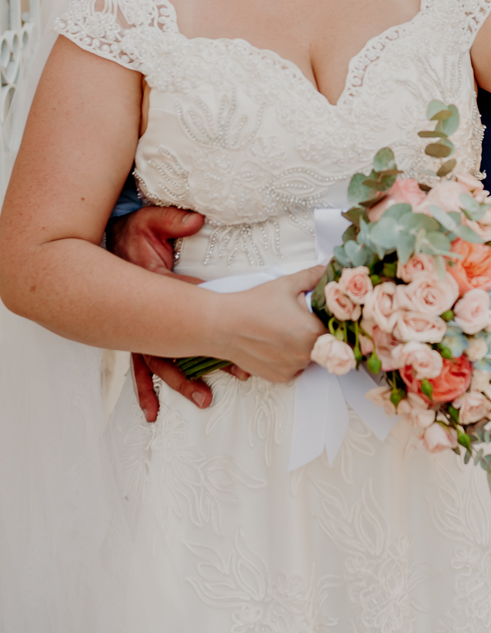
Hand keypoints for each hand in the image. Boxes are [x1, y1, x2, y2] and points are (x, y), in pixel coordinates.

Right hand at [108, 206, 251, 420]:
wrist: (108, 245)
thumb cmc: (131, 235)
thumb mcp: (148, 223)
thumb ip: (172, 221)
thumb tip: (196, 220)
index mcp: (158, 287)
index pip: (192, 303)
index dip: (218, 319)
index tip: (241, 336)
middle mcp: (149, 313)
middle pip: (181, 342)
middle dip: (208, 359)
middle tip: (238, 372)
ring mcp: (142, 327)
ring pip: (163, 361)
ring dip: (182, 381)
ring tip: (204, 399)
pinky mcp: (139, 333)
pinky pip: (142, 365)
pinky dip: (145, 389)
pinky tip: (152, 412)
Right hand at [210, 266, 326, 384]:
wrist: (223, 325)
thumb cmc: (254, 304)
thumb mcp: (287, 284)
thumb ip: (314, 276)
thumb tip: (329, 268)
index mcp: (312, 332)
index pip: (335, 329)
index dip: (330, 320)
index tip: (320, 313)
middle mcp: (305, 355)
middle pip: (324, 344)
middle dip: (315, 332)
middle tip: (298, 319)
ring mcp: (292, 369)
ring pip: (309, 356)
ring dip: (303, 346)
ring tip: (283, 330)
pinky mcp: (280, 377)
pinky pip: (294, 367)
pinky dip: (289, 357)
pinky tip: (275, 343)